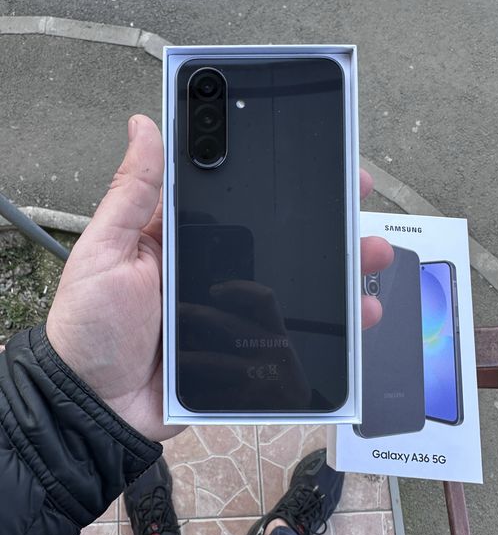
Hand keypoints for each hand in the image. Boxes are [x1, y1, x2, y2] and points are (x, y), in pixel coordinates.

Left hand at [46, 115, 391, 440]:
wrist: (95, 407)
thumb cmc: (90, 328)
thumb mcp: (106, 250)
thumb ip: (131, 193)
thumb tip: (144, 127)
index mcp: (185, 241)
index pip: (240, 201)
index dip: (276, 181)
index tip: (314, 161)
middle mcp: (216, 274)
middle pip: (280, 242)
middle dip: (324, 222)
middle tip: (358, 202)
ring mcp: (235, 315)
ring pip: (298, 285)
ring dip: (340, 269)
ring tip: (370, 257)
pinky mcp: (248, 353)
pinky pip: (296, 335)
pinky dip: (331, 326)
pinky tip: (358, 312)